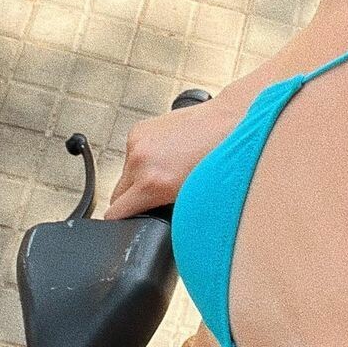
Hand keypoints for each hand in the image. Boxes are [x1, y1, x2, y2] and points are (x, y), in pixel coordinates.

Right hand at [101, 95, 243, 219]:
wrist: (231, 122)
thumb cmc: (222, 159)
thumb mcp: (195, 198)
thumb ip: (170, 213)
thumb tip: (158, 221)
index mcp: (153, 182)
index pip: (116, 213)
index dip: (125, 223)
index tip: (134, 224)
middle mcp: (140, 161)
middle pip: (117, 195)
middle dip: (134, 201)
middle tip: (160, 198)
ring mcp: (137, 142)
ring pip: (125, 174)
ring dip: (139, 178)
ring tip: (169, 172)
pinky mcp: (139, 129)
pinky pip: (133, 155)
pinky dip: (144, 159)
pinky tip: (167, 156)